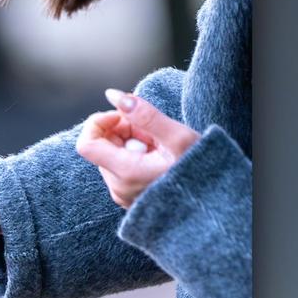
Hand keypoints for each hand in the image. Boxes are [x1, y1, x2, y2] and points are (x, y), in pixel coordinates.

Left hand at [76, 88, 200, 209]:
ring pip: (112, 154)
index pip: (86, 144)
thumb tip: (114, 95)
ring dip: (131, 140)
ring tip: (159, 146)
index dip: (100, 122)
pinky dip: (134, 154)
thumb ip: (145, 114)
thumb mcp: (178, 137)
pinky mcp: (127, 195)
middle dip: (123, 129)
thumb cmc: (199, 169)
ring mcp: (121, 193)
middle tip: (153, 132)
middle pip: (102, 145)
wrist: (211, 202)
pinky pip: (120, 166)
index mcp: (126, 173)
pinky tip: (156, 158)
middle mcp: (118, 187)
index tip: (123, 115)